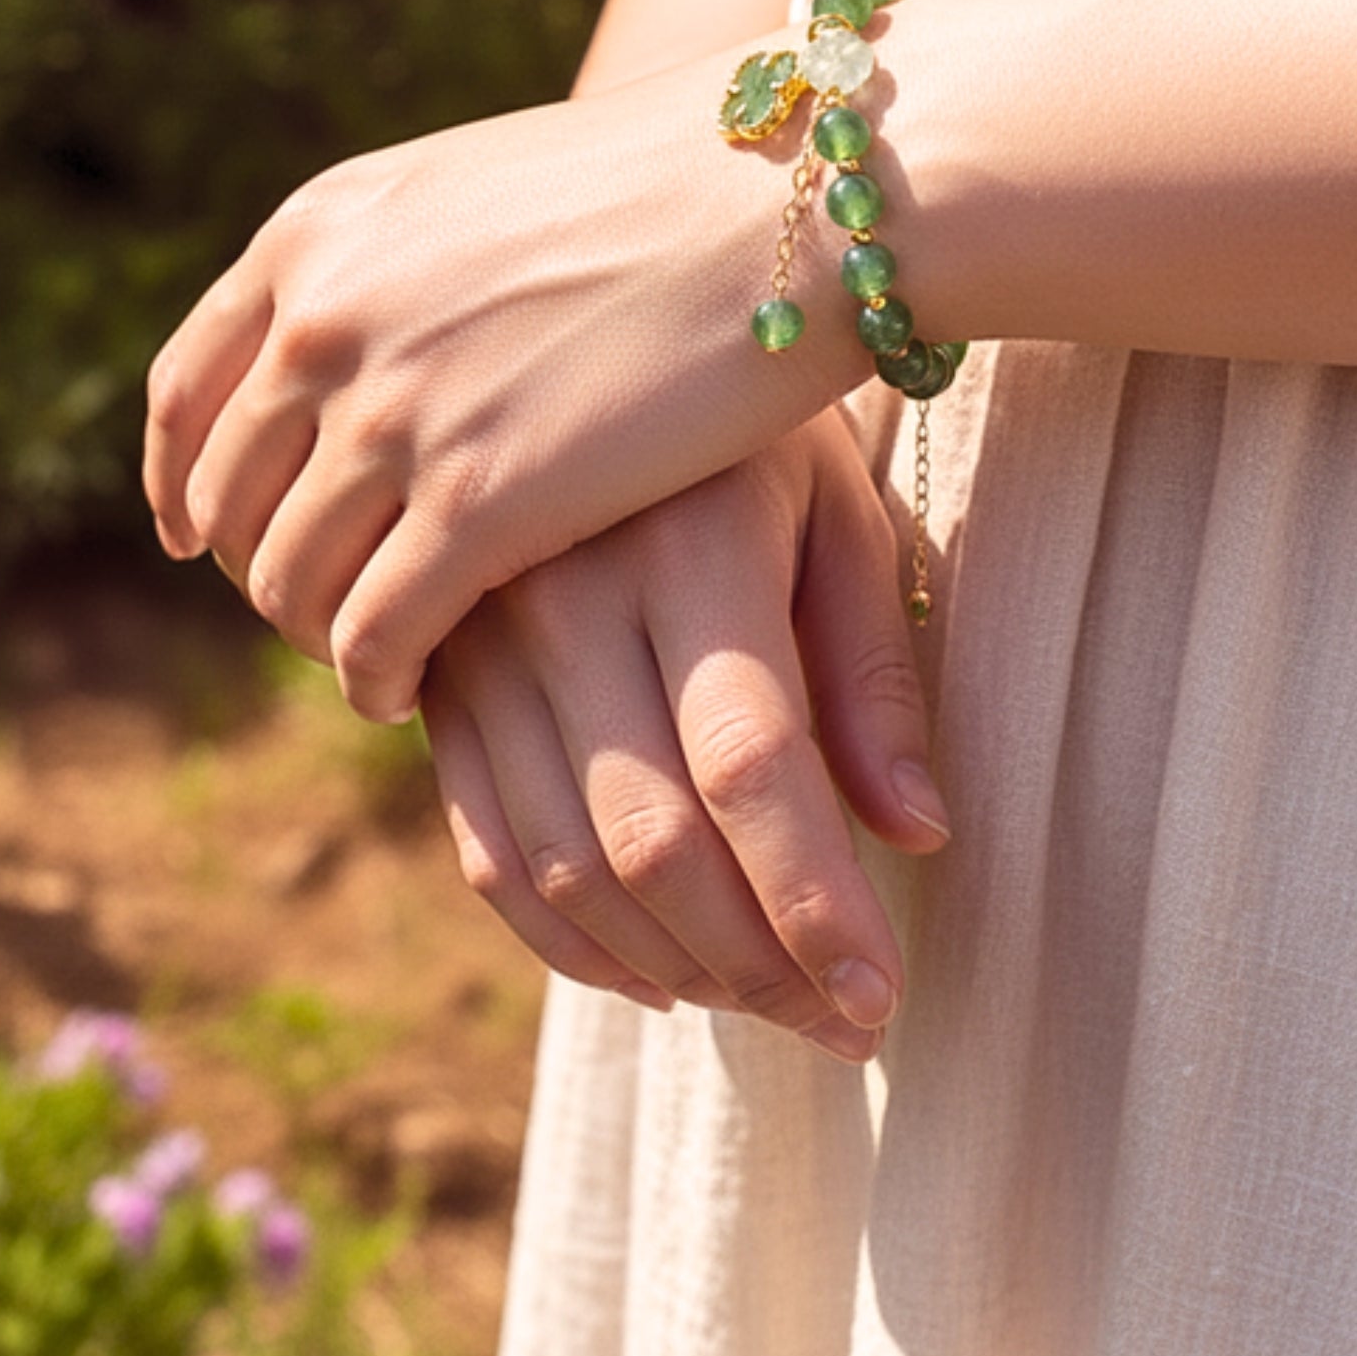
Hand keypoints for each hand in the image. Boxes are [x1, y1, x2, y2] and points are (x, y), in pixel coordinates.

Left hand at [142, 48, 866, 721]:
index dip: (184, 481)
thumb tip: (359, 331)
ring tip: (372, 656)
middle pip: (230, 498)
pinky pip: (372, 631)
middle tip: (315, 609)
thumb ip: (394, 263)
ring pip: (290, 579)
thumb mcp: (476, 191)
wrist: (779, 196)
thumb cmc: (664, 186)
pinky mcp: (478, 502)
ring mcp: (395, 412)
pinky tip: (406, 691)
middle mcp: (326, 321)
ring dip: (318, 634)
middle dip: (260, 568)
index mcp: (317, 235)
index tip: (200, 536)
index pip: (189, 392)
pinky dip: (372, 677)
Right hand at [421, 412, 952, 1062]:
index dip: (814, 903)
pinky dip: (569, 945)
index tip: (882, 997)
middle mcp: (567, 596)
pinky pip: (487, 850)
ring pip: (564, 863)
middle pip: (652, 836)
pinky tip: (657, 977)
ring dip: (675, 967)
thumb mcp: (839, 510)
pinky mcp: (437, 679)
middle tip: (846, 1023)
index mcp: (689, 544)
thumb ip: (873, 672)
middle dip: (759, 962)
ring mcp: (481, 642)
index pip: (750, 765)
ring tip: (771, 1004)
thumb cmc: (755, 433)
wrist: (594, 332)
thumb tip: (919, 834)